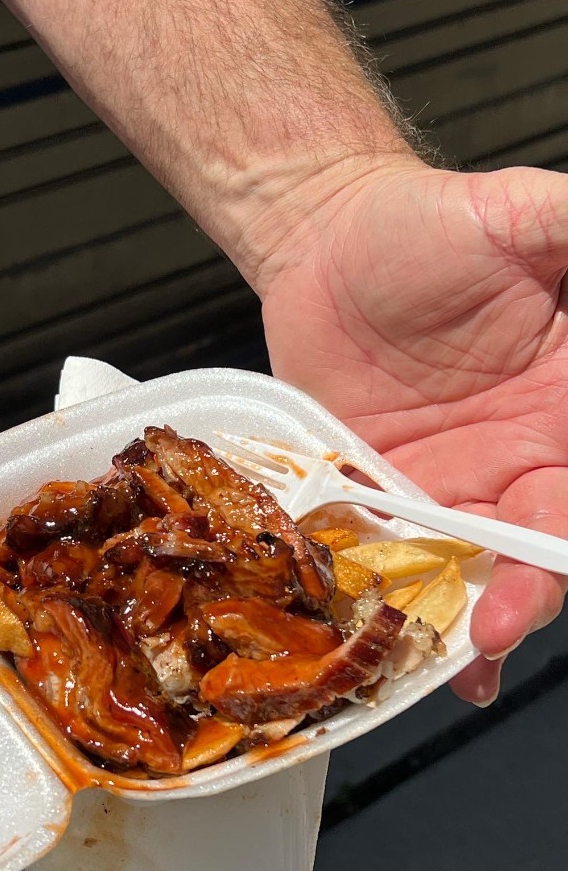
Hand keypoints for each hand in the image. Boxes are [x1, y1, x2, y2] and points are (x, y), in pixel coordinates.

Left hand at [254, 159, 567, 703]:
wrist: (325, 238)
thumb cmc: (428, 220)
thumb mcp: (528, 214)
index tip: (558, 551)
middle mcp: (525, 454)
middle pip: (548, 540)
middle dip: (533, 588)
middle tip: (498, 625)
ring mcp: (452, 480)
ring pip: (480, 562)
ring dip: (478, 613)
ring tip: (462, 656)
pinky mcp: (383, 492)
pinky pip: (402, 553)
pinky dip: (406, 596)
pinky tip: (406, 639)